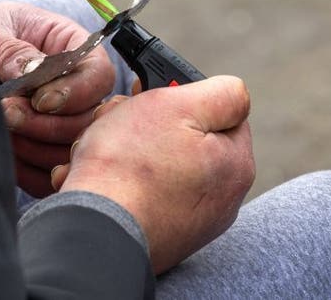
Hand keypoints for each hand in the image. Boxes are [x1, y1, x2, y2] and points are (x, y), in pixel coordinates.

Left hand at [0, 1, 116, 196]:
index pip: (99, 75)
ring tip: (1, 127)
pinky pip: (49, 176)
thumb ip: (13, 52)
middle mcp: (75, 88)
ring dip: (36, 147)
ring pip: (71, 152)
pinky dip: (28, 172)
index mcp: (72, 47)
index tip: (39, 100)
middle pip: (89, 120)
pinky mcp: (42, 150)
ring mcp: (61, 122)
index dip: (77, 92)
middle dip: (48, 124)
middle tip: (9, 113)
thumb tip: (33, 72)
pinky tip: (5, 152)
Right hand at [52, 75, 254, 273]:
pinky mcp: (161, 237)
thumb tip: (235, 93)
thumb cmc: (131, 165)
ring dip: (130, 151)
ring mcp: (192, 222)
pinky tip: (102, 182)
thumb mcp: (177, 106)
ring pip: (161, 164)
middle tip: (119, 122)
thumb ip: (220, 93)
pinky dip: (123, 183)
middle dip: (151, 123)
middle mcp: (222, 199)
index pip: (220, 110)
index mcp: (236, 165)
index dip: (184, 96)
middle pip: (186, 137)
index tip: (152, 95)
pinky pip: (144, 194)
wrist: (94, 231)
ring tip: (103, 152)